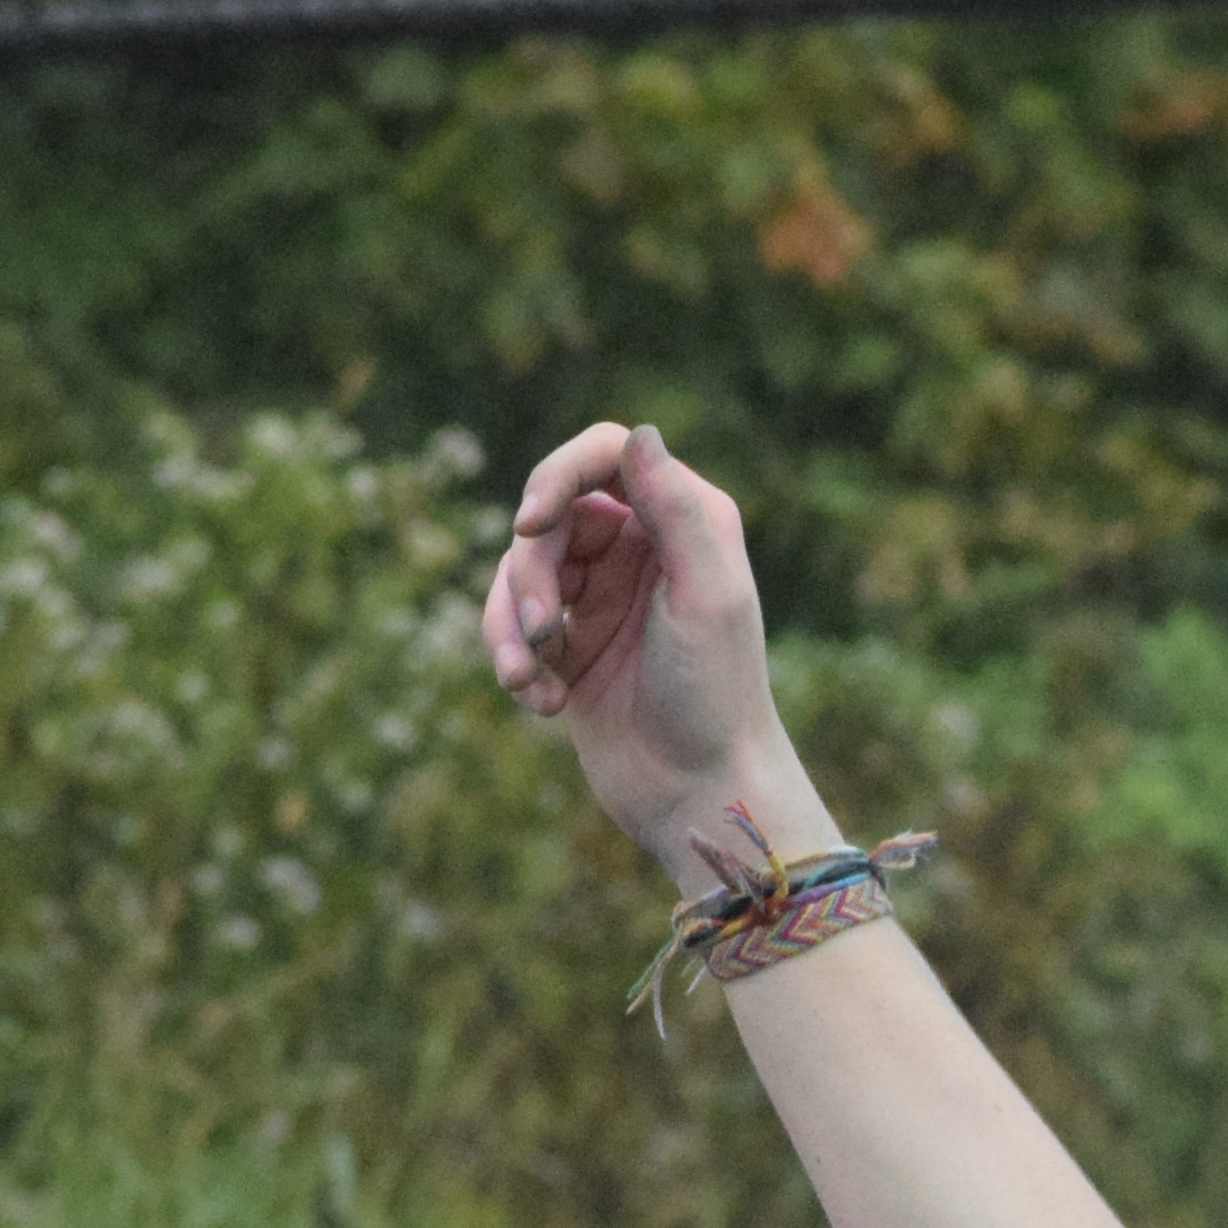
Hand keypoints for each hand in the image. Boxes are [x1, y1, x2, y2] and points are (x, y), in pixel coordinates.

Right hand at [484, 421, 832, 889]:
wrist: (702, 794)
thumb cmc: (716, 697)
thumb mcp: (706, 596)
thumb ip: (677, 510)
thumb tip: (641, 433)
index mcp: (685, 521)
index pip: (603, 454)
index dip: (556, 476)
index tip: (530, 523)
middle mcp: (643, 547)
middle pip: (550, 515)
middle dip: (531, 572)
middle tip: (544, 631)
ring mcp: (603, 595)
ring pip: (519, 570)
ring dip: (511, 623)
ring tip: (532, 679)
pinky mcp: (570, 643)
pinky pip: (512, 623)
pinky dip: (513, 659)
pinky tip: (544, 704)